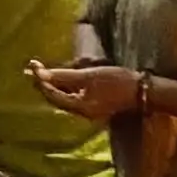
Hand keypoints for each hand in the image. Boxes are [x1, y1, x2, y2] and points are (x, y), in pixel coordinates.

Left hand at [31, 59, 147, 121]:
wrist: (143, 91)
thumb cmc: (117, 82)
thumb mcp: (89, 76)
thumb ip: (64, 76)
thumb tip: (40, 73)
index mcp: (79, 107)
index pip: (52, 94)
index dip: (40, 80)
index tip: (33, 64)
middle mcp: (81, 112)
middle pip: (56, 98)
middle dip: (44, 83)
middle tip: (34, 66)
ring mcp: (88, 110)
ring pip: (64, 97)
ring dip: (53, 84)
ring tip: (44, 70)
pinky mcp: (94, 105)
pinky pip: (73, 97)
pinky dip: (65, 87)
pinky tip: (62, 77)